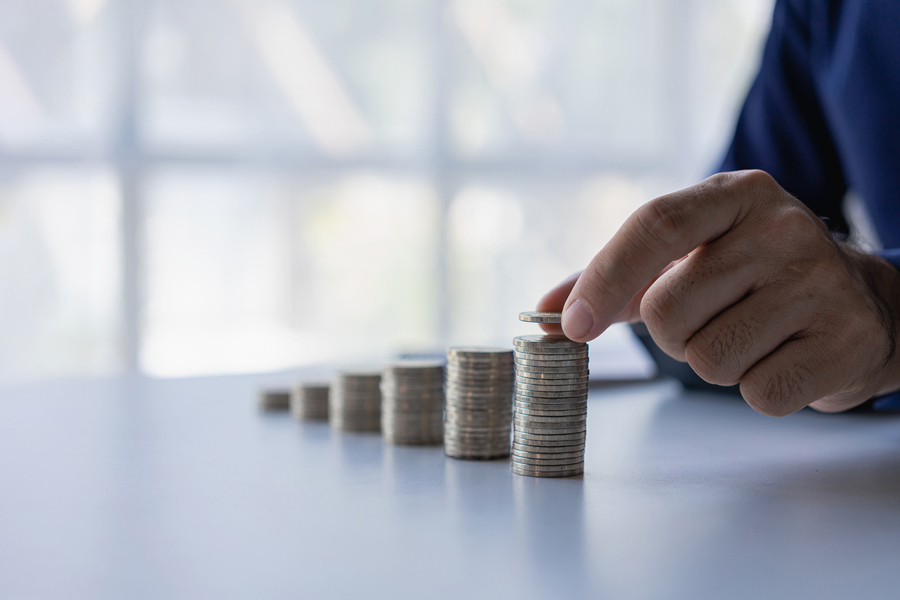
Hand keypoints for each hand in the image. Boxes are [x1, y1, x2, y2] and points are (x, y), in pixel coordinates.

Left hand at [538, 170, 899, 414]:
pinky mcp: (849, 338)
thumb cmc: (749, 277)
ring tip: (752, 334)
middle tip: (710, 319)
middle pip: (668, 311)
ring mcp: (822, 282)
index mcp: (735, 195)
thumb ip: (611, 279)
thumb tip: (542, 315)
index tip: (574, 325)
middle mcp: (784, 227)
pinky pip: (759, 394)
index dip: (604, 278)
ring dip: (715, 362)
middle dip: (671, 335)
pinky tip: (785, 356)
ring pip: (709, 359)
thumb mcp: (685, 257)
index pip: (656, 225)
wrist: (859, 300)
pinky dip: (759, 389)